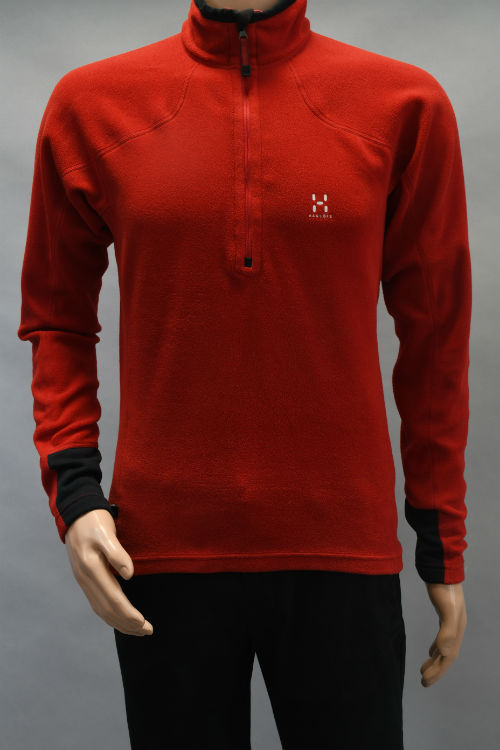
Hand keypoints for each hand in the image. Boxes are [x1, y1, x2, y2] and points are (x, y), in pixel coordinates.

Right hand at [65, 508, 153, 636]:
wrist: (76, 513)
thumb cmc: (94, 521)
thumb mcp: (107, 533)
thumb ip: (118, 554)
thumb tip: (129, 575)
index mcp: (92, 569)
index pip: (114, 599)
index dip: (129, 614)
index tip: (145, 623)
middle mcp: (85, 579)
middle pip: (107, 610)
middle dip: (127, 624)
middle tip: (148, 631)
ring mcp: (84, 580)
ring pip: (101, 609)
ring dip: (119, 622)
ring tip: (137, 629)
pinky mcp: (85, 579)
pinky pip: (97, 603)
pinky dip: (110, 614)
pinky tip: (120, 617)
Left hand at [420, 582, 466, 686]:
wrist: (441, 569)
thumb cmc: (443, 588)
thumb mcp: (446, 609)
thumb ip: (447, 631)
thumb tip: (443, 652)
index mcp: (457, 630)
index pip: (448, 657)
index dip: (437, 670)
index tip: (424, 680)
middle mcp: (456, 628)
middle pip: (447, 656)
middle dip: (436, 670)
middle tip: (423, 682)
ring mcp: (450, 622)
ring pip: (444, 648)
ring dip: (435, 661)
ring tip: (424, 671)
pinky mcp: (443, 615)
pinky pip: (441, 638)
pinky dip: (436, 647)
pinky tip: (430, 651)